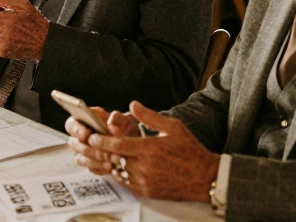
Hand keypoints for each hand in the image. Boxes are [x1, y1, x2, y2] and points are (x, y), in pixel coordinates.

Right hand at [66, 107, 138, 173]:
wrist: (132, 142)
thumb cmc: (124, 127)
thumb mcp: (124, 120)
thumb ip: (118, 119)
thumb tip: (111, 123)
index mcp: (84, 121)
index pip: (71, 124)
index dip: (76, 130)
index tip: (86, 135)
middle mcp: (81, 138)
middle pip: (75, 144)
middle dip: (90, 149)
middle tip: (106, 150)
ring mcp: (84, 152)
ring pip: (83, 159)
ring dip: (98, 160)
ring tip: (114, 160)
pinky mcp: (91, 165)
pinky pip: (91, 169)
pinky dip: (101, 168)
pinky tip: (112, 167)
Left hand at [83, 102, 217, 201]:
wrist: (204, 178)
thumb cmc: (189, 150)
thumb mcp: (173, 127)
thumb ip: (150, 116)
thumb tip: (132, 105)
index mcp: (149, 148)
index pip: (117, 145)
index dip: (101, 141)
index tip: (92, 136)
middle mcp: (144, 166)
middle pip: (113, 159)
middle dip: (100, 151)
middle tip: (91, 145)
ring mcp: (145, 181)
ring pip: (118, 172)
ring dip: (110, 163)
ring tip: (103, 155)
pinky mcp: (147, 191)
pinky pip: (127, 183)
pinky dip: (120, 174)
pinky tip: (120, 166)